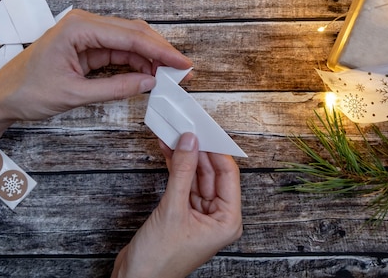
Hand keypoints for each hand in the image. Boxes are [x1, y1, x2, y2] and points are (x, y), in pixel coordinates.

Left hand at [0, 9, 191, 122]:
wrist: (1, 98)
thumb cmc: (26, 91)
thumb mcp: (74, 94)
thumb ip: (116, 88)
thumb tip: (149, 84)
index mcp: (78, 28)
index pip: (131, 36)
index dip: (161, 51)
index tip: (182, 63)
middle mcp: (85, 25)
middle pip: (135, 34)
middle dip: (161, 52)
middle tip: (183, 70)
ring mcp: (87, 35)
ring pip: (130, 42)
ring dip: (151, 59)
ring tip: (170, 76)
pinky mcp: (88, 47)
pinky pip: (120, 52)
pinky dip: (137, 64)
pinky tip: (150, 76)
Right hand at [112, 133, 242, 277]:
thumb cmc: (159, 260)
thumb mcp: (172, 209)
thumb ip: (182, 172)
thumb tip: (190, 142)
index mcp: (227, 221)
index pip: (228, 175)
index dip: (216, 151)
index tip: (205, 131)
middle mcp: (217, 217)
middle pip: (211, 174)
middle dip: (198, 151)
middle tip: (187, 128)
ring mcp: (200, 215)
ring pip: (195, 176)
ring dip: (184, 157)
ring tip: (175, 134)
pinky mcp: (183, 213)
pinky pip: (183, 184)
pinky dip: (175, 168)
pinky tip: (168, 150)